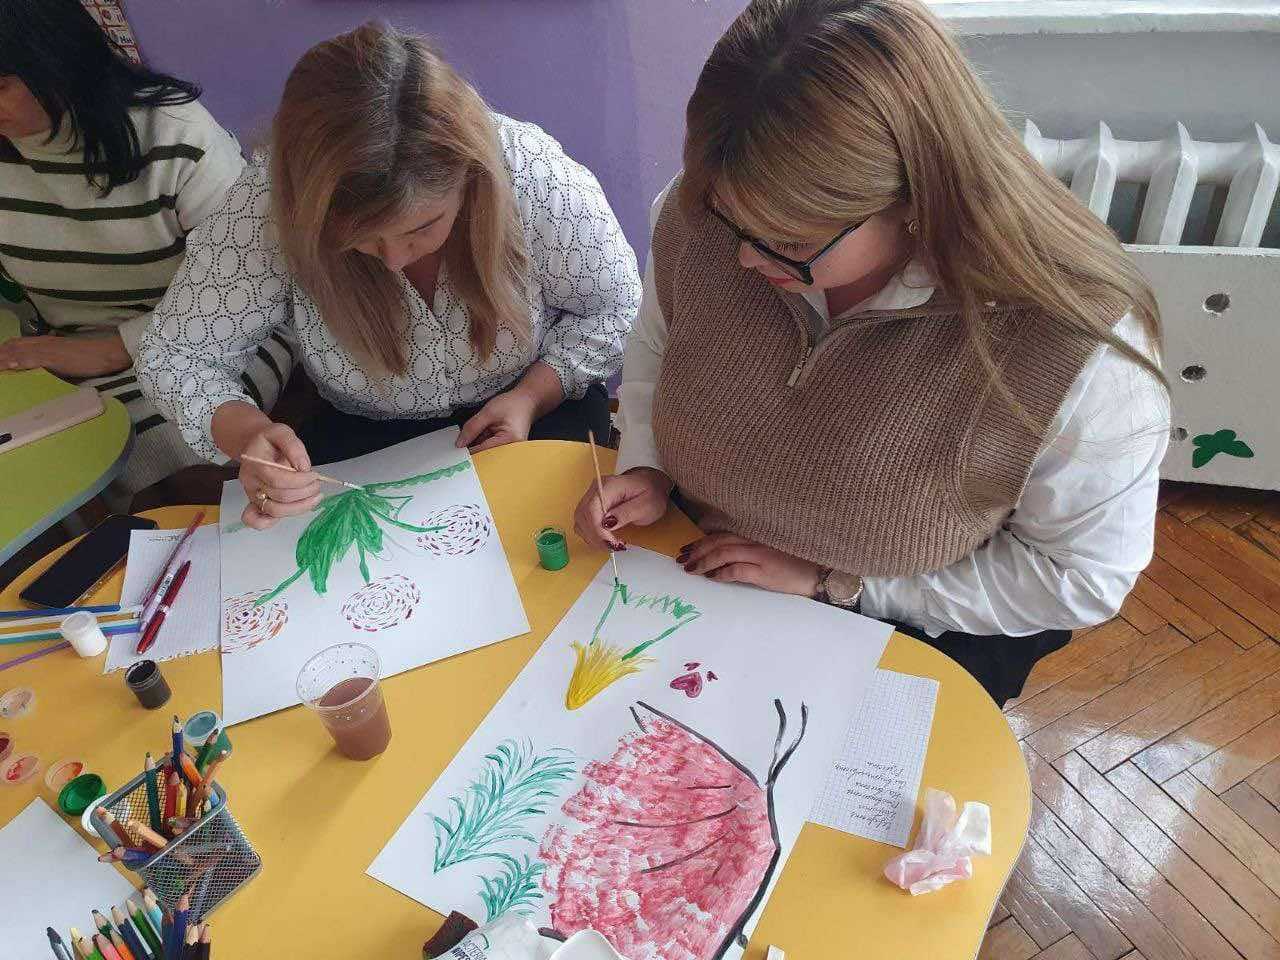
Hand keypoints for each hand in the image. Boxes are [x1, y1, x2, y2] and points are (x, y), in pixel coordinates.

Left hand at [0, 333, 131, 377]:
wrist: (107, 352)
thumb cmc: (92, 356)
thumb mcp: (68, 355)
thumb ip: (55, 359)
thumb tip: (46, 366)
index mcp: (46, 342)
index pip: (18, 344)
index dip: (4, 351)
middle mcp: (43, 343)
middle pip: (13, 347)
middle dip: (0, 355)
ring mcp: (47, 350)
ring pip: (18, 353)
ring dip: (3, 359)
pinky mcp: (53, 358)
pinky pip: (31, 360)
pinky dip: (18, 362)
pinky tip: (9, 365)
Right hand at [237, 423, 320, 529]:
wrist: (255, 445)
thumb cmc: (269, 440)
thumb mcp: (282, 432)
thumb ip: (293, 447)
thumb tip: (303, 468)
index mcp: (254, 464)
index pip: (277, 480)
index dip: (300, 481)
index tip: (314, 475)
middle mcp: (250, 482)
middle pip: (279, 497)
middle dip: (304, 492)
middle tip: (317, 484)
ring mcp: (252, 495)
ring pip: (274, 511)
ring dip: (299, 507)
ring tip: (315, 497)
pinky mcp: (256, 503)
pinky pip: (257, 521)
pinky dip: (271, 523)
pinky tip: (292, 510)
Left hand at [456, 389, 536, 452]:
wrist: (527, 402)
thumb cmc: (512, 404)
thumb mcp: (488, 412)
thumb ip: (472, 428)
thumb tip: (459, 444)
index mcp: (509, 441)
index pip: (483, 451)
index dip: (467, 451)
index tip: (455, 451)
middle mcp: (512, 451)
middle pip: (485, 456)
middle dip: (473, 449)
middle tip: (463, 443)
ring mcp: (510, 451)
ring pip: (486, 453)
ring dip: (478, 445)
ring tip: (482, 431)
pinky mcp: (506, 449)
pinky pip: (490, 449)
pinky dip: (483, 443)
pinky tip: (484, 434)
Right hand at [574, 467, 672, 550]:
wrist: (650, 487)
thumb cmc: (650, 494)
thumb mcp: (646, 505)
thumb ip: (626, 513)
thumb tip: (607, 523)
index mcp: (609, 485)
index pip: (592, 508)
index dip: (598, 529)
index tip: (612, 542)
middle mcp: (595, 489)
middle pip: (583, 516)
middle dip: (597, 536)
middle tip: (615, 546)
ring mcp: (591, 497)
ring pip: (580, 522)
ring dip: (593, 538)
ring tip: (612, 544)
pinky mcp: (590, 507)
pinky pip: (583, 524)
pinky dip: (592, 536)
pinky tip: (606, 539)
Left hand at [678, 533, 821, 596]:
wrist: (821, 574)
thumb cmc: (797, 563)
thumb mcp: (773, 550)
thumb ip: (751, 548)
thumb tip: (725, 557)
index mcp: (758, 533)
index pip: (724, 532)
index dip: (703, 538)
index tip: (689, 546)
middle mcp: (757, 539)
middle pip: (719, 540)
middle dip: (697, 549)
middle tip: (682, 558)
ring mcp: (761, 554)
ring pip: (723, 553)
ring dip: (704, 561)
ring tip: (691, 569)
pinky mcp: (765, 571)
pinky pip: (736, 570)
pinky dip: (721, 574)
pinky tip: (712, 578)